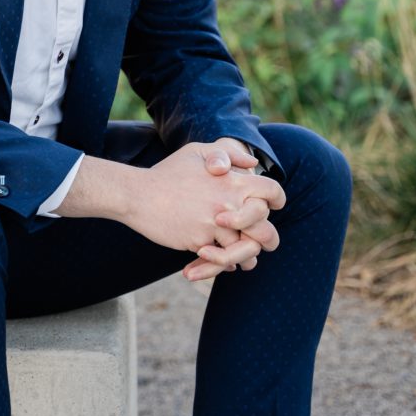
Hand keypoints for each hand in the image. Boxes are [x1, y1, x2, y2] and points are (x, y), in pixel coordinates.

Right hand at [119, 142, 284, 276]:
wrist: (137, 194)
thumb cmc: (168, 172)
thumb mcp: (197, 152)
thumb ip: (227, 154)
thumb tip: (253, 165)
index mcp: (231, 181)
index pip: (271, 192)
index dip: (277, 200)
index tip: (274, 207)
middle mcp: (228, 203)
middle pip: (265, 229)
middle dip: (266, 239)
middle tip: (263, 243)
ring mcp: (214, 224)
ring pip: (243, 249)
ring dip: (244, 258)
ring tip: (244, 263)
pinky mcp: (199, 242)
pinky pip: (220, 259)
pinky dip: (221, 263)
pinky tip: (217, 261)